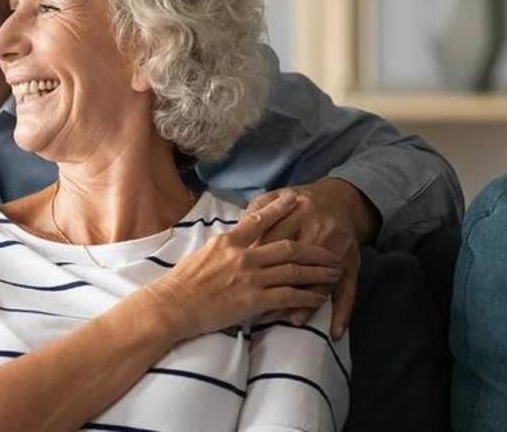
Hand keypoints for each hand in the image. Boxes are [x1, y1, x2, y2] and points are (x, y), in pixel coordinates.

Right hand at [142, 195, 341, 339]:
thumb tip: (234, 241)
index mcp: (228, 242)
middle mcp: (243, 255)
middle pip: (289, 247)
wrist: (172, 306)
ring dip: (318, 272)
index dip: (281, 209)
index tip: (296, 199)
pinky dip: (307, 296)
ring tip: (334, 273)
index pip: (260, 220)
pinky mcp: (253, 300)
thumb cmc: (181, 283)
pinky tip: (319, 297)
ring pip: (294, 271)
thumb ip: (223, 248)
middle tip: (332, 251)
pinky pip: (289, 296)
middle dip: (315, 249)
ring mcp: (250, 277)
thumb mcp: (201, 254)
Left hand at [248, 178, 378, 338]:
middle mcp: (318, 231)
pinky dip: (343, 312)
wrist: (342, 198)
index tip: (238, 283)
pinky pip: (349, 291)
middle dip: (276, 288)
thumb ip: (255, 213)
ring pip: (320, 282)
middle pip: (295, 265)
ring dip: (305, 304)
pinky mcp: (352, 265)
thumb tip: (235, 233)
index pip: (271, 243)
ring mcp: (337, 251)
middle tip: (259, 311)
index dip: (255, 264)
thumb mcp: (275, 197)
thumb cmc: (300, 201)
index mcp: (297, 213)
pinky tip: (335, 332)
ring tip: (289, 320)